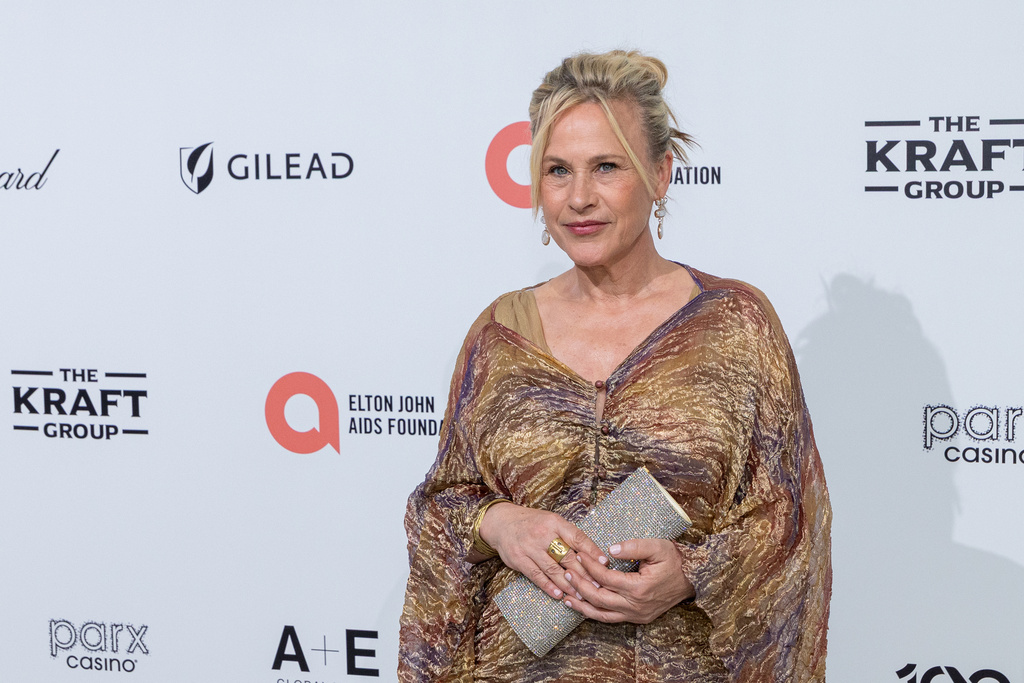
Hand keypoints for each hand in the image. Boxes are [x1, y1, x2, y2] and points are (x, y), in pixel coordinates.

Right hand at [477, 502, 608, 602]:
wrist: (501, 523)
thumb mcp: (551, 521)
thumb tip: (592, 554)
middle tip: (598, 586)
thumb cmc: (532, 523)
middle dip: (585, 573)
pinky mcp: (519, 560)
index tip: (604, 563)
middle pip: (568, 556)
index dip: (592, 550)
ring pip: (554, 570)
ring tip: (582, 596)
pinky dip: (549, 587)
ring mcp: (529, 547)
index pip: (577, 537)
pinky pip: (537, 576)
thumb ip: (568, 535)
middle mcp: (542, 534)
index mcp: (554, 522)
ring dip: (569, 585)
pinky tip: (560, 595)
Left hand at [562, 538, 694, 623]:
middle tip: (566, 573)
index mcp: (639, 588)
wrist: (692, 580)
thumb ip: (635, 546)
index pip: (606, 578)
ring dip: (582, 606)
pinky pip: (610, 619)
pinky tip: (583, 607)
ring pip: (602, 615)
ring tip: (565, 597)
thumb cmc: (674, 562)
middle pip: (599, 599)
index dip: (590, 567)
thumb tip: (611, 549)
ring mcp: (636, 615)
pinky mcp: (637, 619)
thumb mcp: (658, 547)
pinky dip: (594, 614)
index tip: (579, 555)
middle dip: (580, 586)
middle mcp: (635, 605)